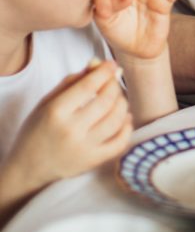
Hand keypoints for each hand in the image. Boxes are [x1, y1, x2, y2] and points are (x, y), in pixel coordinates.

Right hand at [7, 62, 132, 189]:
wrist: (29, 167)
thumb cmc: (38, 129)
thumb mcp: (48, 101)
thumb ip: (72, 81)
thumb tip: (98, 64)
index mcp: (56, 112)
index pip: (88, 86)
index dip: (104, 72)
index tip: (112, 64)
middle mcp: (71, 131)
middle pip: (106, 101)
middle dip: (114, 85)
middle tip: (113, 81)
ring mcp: (84, 148)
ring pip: (117, 119)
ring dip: (123, 104)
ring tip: (117, 98)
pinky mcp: (94, 161)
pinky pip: (121, 142)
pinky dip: (127, 126)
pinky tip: (123, 118)